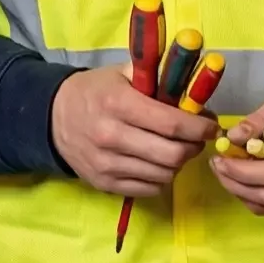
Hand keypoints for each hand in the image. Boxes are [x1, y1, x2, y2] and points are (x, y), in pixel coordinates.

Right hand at [51, 66, 217, 196]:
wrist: (52, 118)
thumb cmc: (95, 92)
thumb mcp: (122, 74)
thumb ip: (158, 79)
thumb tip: (198, 93)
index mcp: (118, 103)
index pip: (172, 123)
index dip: (199, 128)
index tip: (210, 126)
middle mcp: (111, 136)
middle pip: (172, 154)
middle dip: (193, 147)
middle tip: (195, 139)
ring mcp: (107, 164)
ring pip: (164, 174)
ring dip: (178, 163)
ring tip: (175, 149)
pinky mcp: (105, 183)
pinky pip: (149, 188)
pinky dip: (161, 177)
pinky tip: (156, 162)